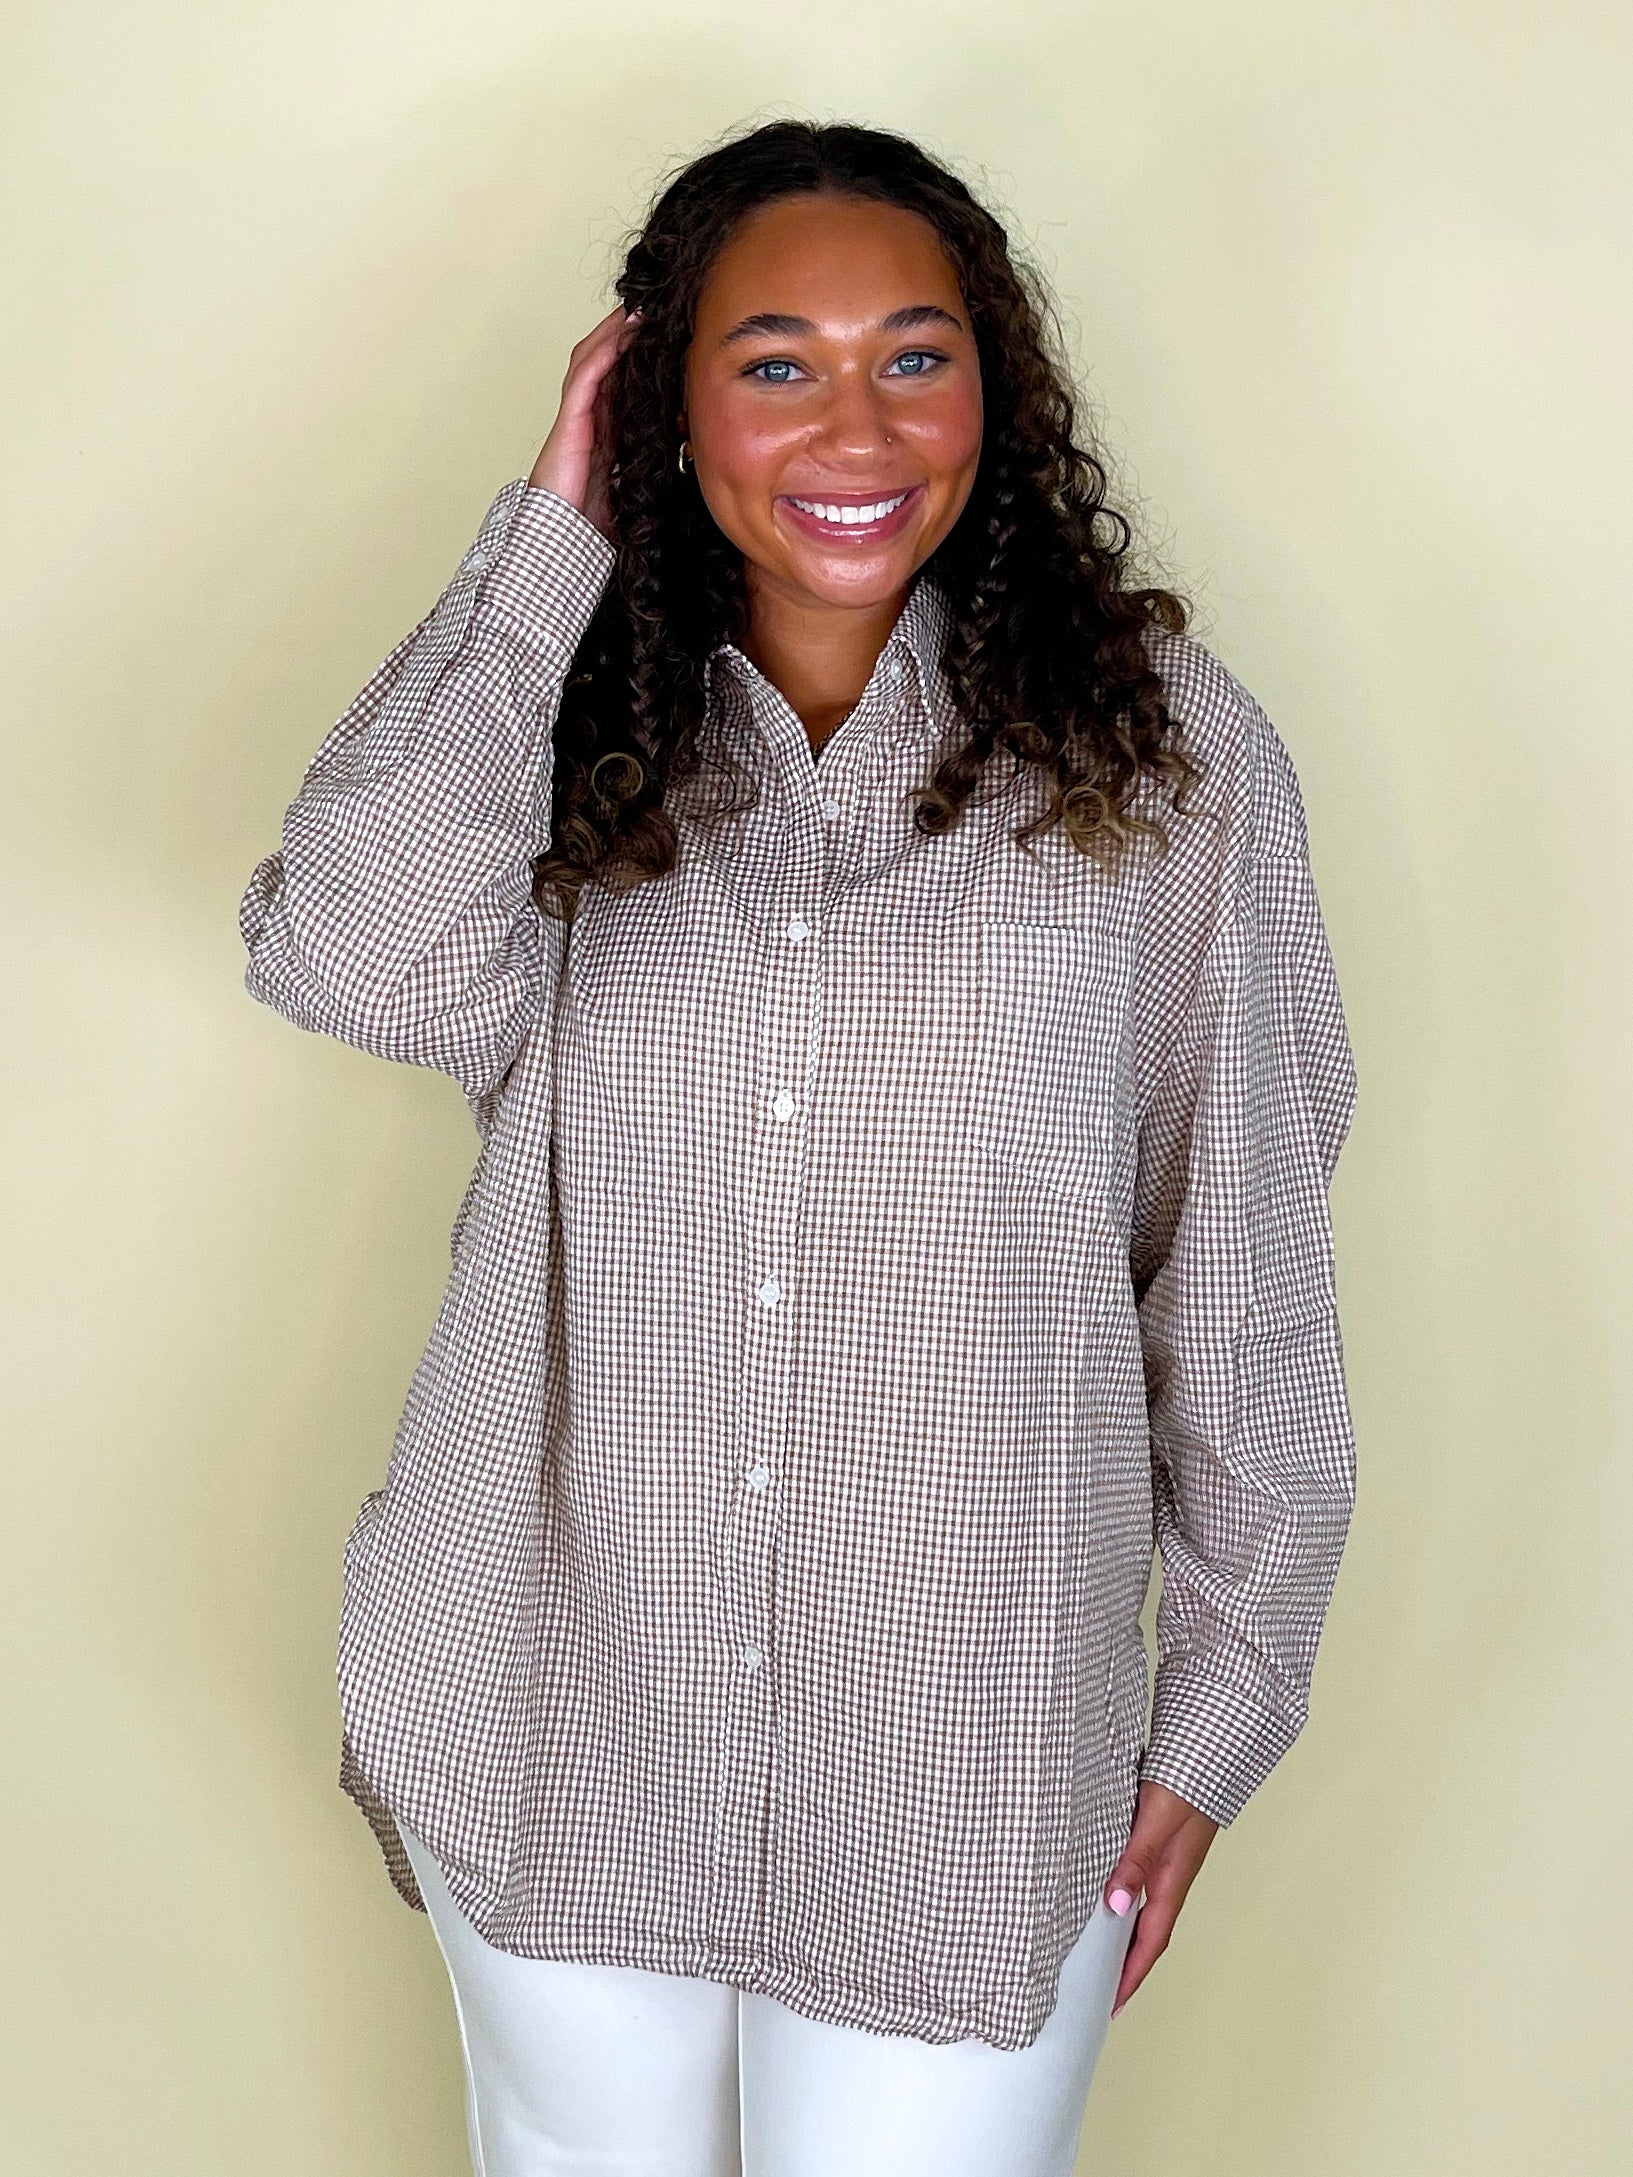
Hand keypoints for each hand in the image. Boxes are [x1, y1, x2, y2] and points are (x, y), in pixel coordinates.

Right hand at [527, 304, 641, 542]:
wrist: (563, 541)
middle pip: (602, 365)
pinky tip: (620, 334)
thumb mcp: (633, 489)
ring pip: (591, 362)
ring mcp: (575, 419)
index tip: (659, 340)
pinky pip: (585, 378)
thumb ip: (651, 470)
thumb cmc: (591, 524)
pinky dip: (603, 352)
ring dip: (613, 334)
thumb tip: (686, 459)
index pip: (617, 385)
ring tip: (636, 310)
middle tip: (648, 311)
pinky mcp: (569, 422)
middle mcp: (586, 421)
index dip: (634, 360)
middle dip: (622, 336)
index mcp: (600, 436)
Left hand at [1102, 1779, 1218, 2017]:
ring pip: (1144, 1910)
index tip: (1111, 2004)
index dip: (1130, 1975)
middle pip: (1148, 1935)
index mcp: (1172, 1880)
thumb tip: (1116, 1904)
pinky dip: (1125, 1900)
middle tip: (1102, 1992)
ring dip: (1125, 1935)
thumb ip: (1135, 1859)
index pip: (1149, 1942)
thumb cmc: (1186, 1783)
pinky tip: (1109, 1895)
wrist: (1210, 1753)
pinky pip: (1141, 1884)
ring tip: (1099, 1954)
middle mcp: (1171, 1877)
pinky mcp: (1163, 1844)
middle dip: (1127, 1967)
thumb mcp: (1155, 1821)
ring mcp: (1168, 1862)